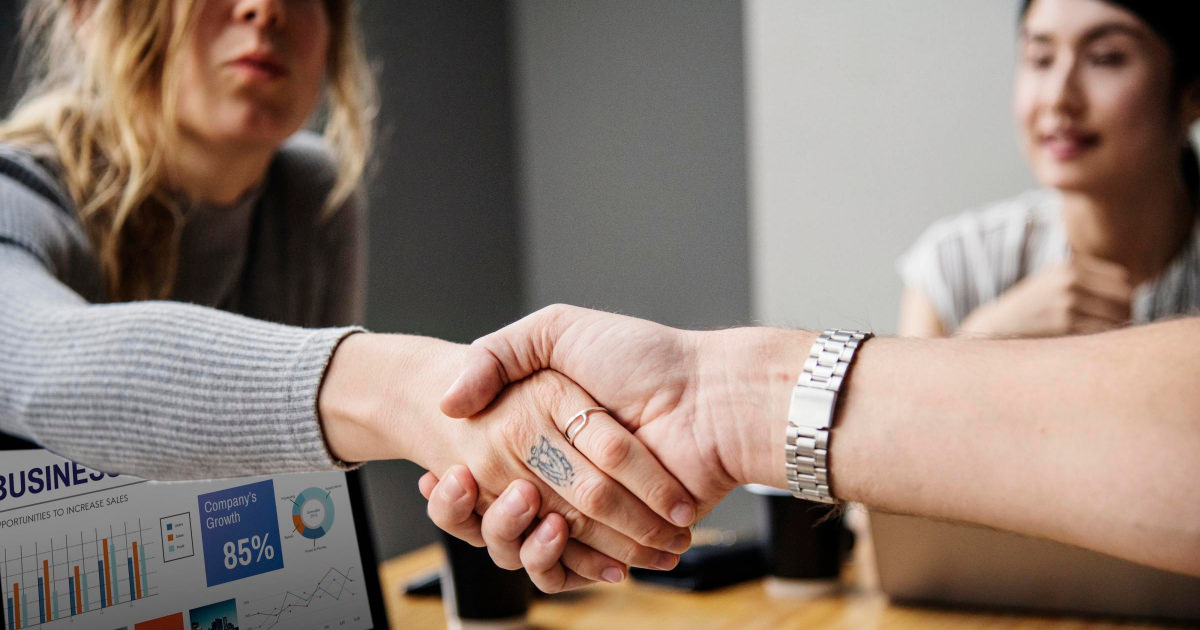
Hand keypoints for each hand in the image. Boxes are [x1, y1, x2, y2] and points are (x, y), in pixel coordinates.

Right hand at [317, 333, 693, 584]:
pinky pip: (568, 568)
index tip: (440, 472)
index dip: (453, 480)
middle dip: (472, 506)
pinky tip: (546, 531)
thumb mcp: (557, 330)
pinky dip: (552, 561)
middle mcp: (558, 473)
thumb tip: (448, 400)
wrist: (711, 398)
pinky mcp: (613, 542)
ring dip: (506, 532)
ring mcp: (585, 511)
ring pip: (522, 545)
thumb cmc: (642, 357)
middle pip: (494, 511)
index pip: (479, 468)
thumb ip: (497, 353)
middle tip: (460, 482)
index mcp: (540, 431)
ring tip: (516, 501)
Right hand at [957, 257, 1132, 337]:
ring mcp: (1067, 302)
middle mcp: (1069, 280)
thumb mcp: (1052, 281)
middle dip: (1127, 313)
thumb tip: (1132, 292)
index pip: (1122, 278)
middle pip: (1125, 297)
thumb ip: (1086, 280)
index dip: (1127, 295)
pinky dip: (1104, 340)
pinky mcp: (1063, 324)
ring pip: (1117, 316)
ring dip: (1118, 329)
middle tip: (1117, 327)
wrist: (996, 326)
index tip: (1118, 310)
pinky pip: (1102, 332)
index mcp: (1069, 266)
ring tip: (1105, 338)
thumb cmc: (1030, 308)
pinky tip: (1092, 345)